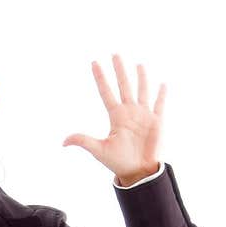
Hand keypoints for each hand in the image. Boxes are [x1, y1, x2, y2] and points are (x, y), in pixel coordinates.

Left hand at [62, 53, 164, 183]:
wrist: (138, 172)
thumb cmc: (119, 162)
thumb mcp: (100, 150)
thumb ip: (83, 141)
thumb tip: (63, 141)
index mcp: (116, 116)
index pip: (106, 92)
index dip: (100, 78)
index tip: (94, 62)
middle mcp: (129, 112)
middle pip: (124, 86)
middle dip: (119, 70)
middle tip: (114, 54)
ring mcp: (143, 115)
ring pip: (142, 91)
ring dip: (141, 78)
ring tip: (138, 65)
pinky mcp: (156, 122)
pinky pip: (159, 105)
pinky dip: (161, 95)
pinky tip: (162, 85)